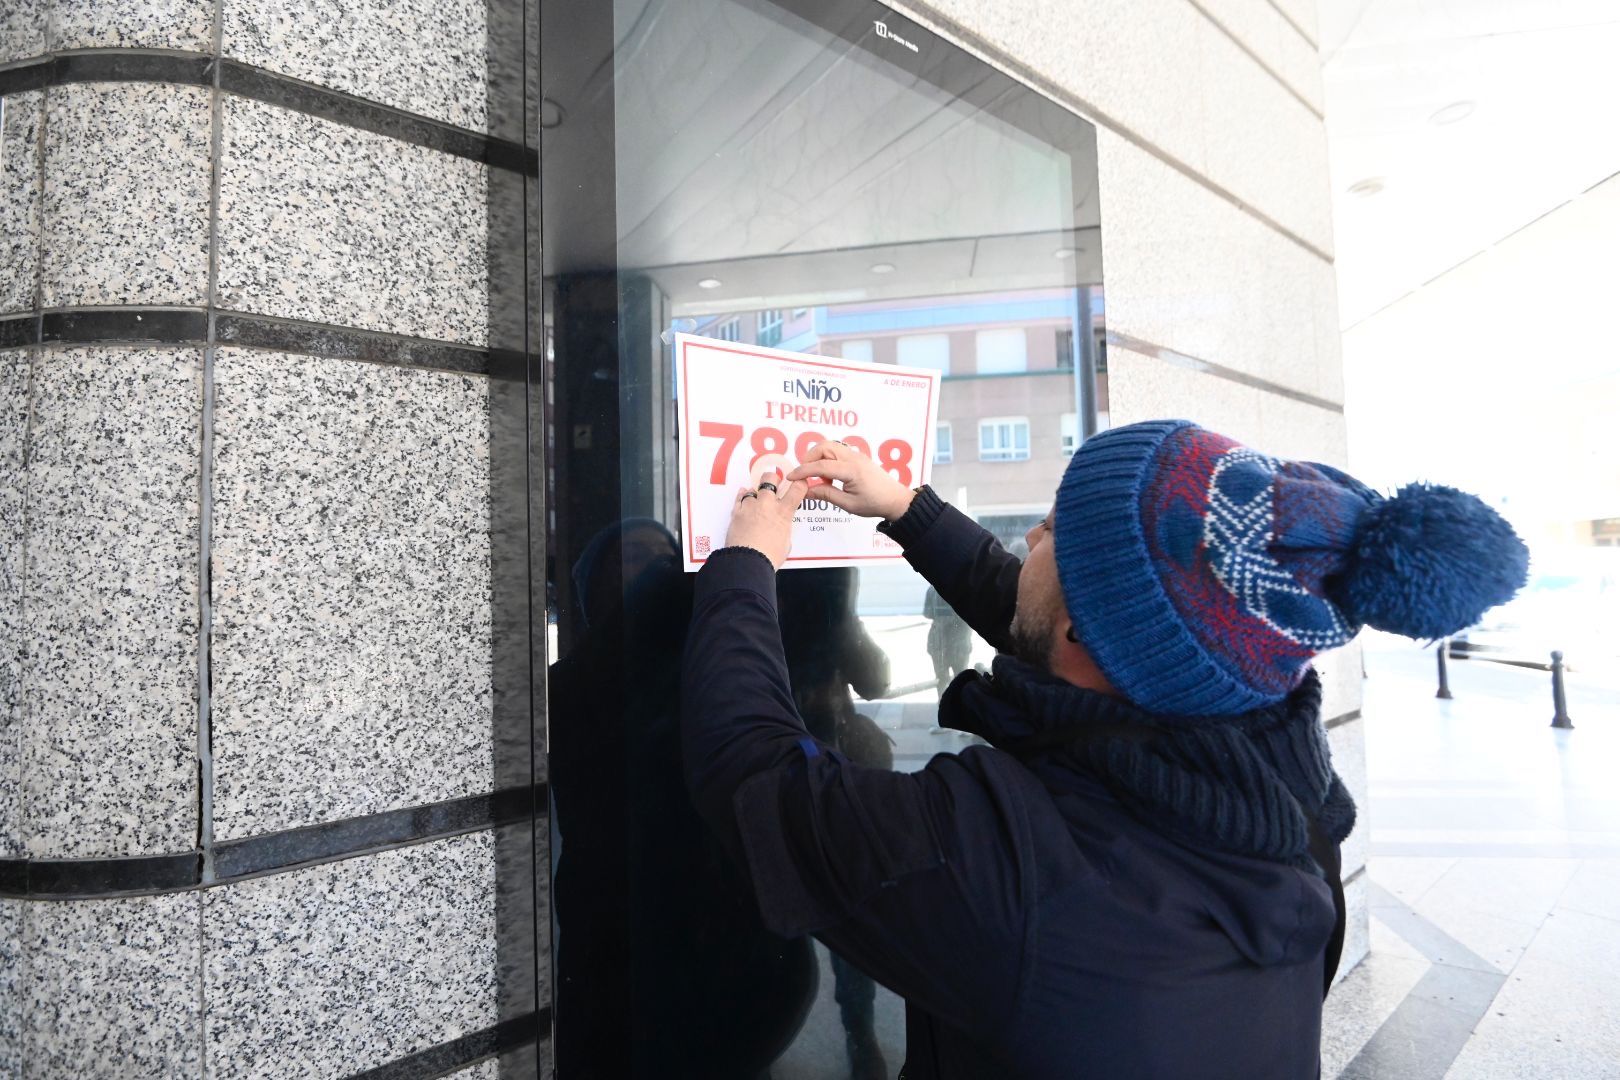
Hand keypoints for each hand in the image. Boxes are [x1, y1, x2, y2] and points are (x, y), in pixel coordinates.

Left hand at [725, 479, 810, 568]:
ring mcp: (750, 507)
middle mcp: (767, 505)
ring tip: (756, 499)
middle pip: (770, 479)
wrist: (748, 562)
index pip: (797, 489)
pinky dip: (742, 496)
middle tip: (773, 484)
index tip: (798, 483)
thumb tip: (780, 527)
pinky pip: (739, 498)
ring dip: (755, 493)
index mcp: (783, 513)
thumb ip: (783, 529)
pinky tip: (744, 494)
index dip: (799, 483)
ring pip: (752, 489)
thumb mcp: (785, 543)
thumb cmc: (768, 557)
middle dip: (772, 479)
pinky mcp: (737, 512)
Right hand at [786, 441, 914, 520]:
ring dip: (818, 457)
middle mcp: (854, 458)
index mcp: (852, 470)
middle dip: (809, 458)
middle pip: (824, 447)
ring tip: (819, 478)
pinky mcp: (858, 456)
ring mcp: (856, 454)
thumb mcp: (848, 504)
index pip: (821, 466)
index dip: (803, 471)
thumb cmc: (875, 503)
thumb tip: (806, 491)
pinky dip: (827, 459)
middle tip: (804, 475)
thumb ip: (826, 495)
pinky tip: (830, 477)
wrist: (895, 500)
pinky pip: (837, 451)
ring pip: (830, 445)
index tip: (791, 477)